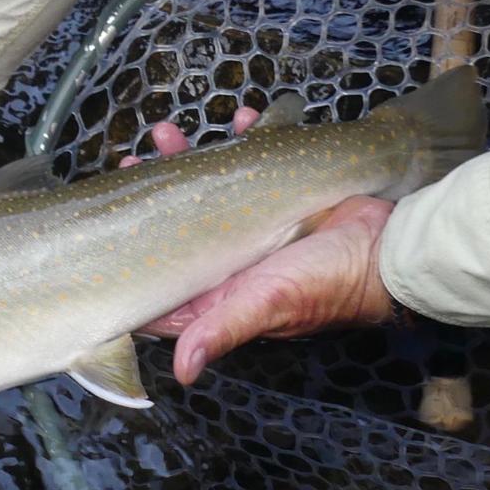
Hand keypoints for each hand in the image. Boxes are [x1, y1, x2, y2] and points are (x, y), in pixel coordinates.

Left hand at [120, 111, 394, 385]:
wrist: (389, 249)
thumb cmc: (326, 283)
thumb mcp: (266, 305)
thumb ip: (220, 329)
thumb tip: (182, 372)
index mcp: (213, 291)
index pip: (157, 282)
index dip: (126, 257)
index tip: (99, 228)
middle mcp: (224, 258)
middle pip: (172, 224)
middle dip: (150, 191)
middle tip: (134, 160)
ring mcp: (247, 221)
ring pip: (202, 186)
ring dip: (185, 158)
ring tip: (168, 133)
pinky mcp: (274, 191)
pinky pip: (251, 160)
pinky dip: (246, 138)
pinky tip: (244, 117)